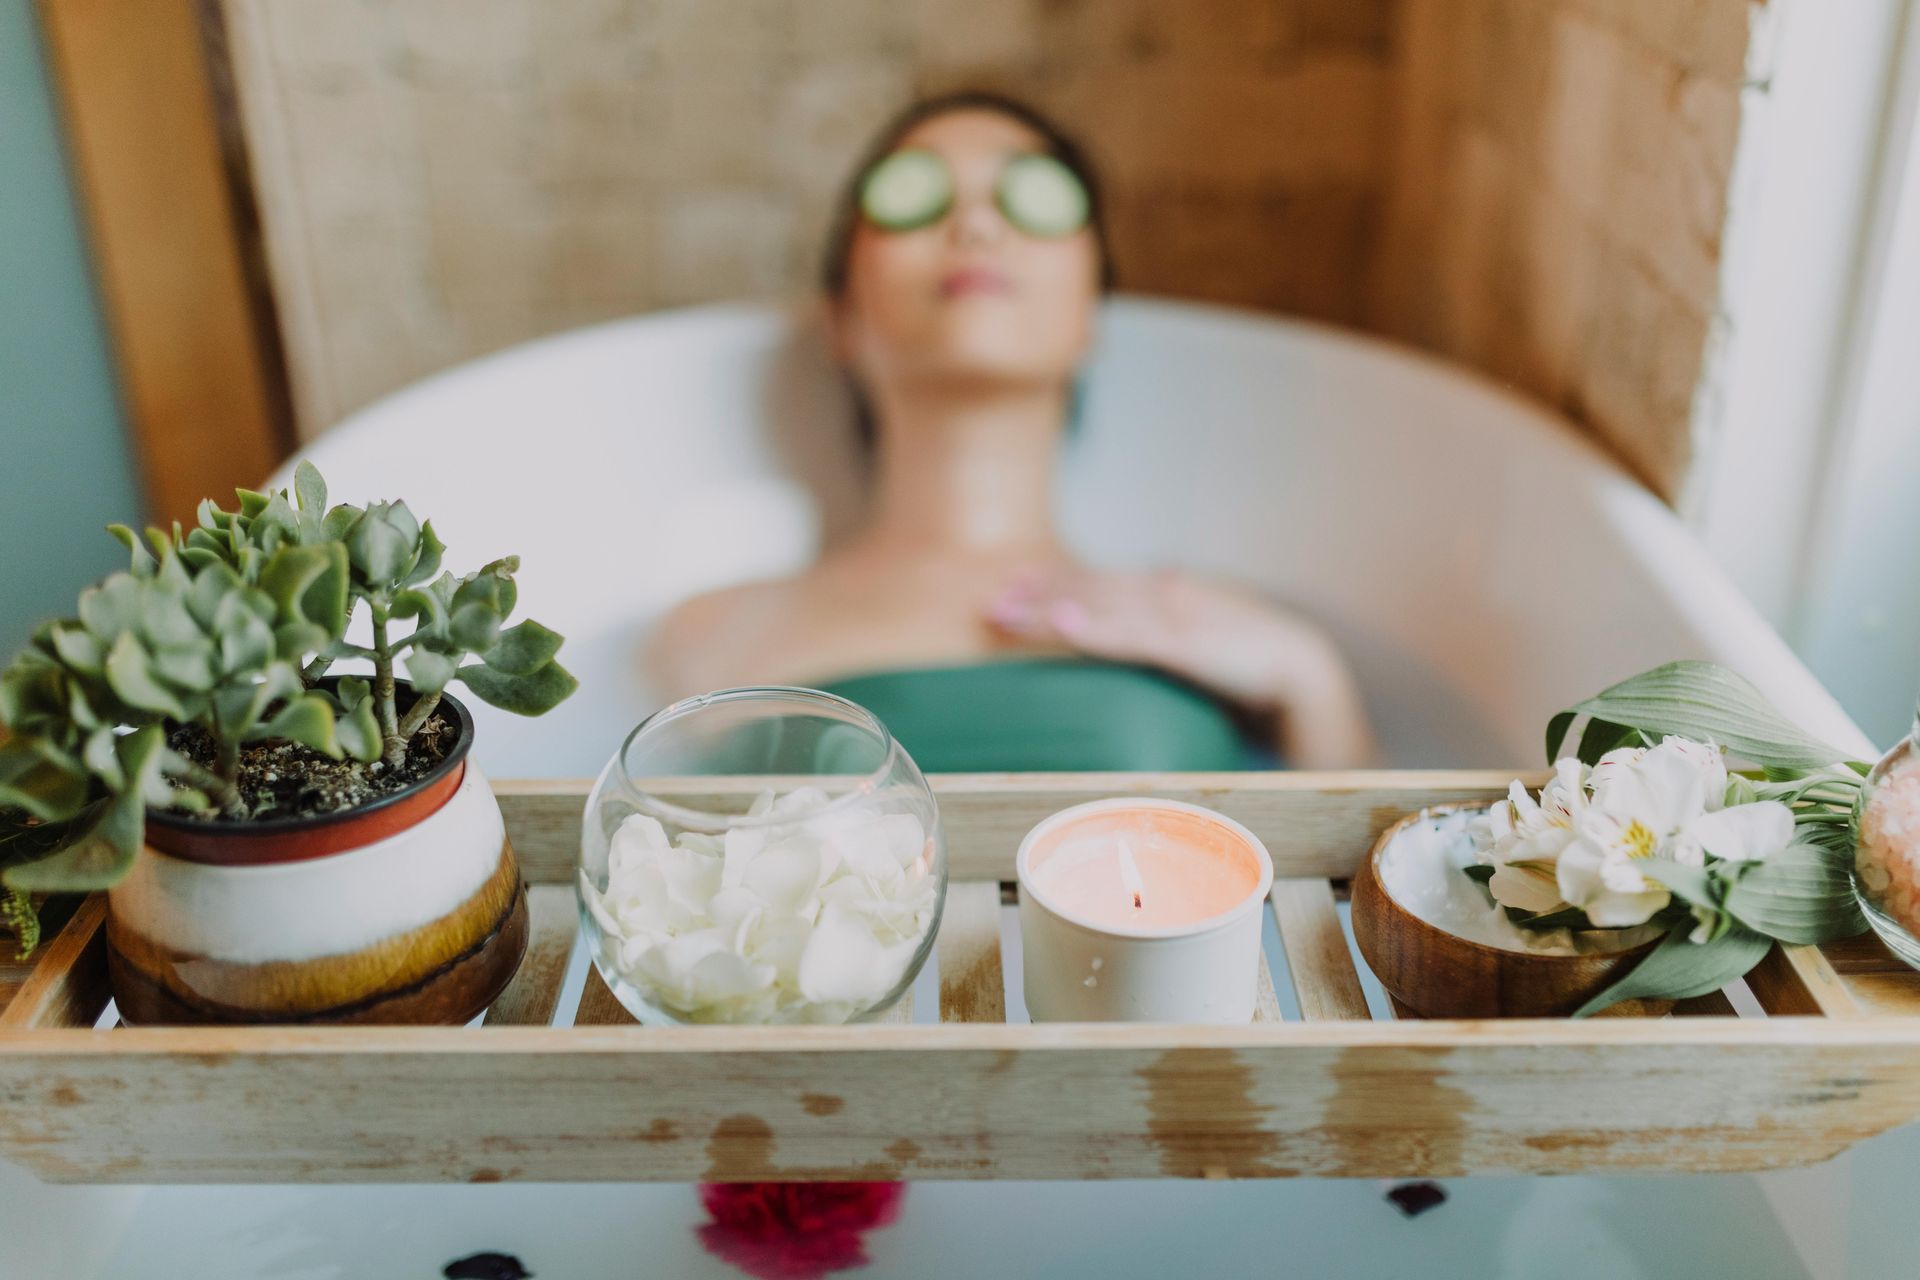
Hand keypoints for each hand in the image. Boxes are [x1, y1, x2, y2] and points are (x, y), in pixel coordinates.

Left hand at [985, 566, 1375, 766]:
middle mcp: (1166, 594)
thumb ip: (1173, 635)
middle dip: (1038, 593)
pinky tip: (1063, 623)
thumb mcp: (1206, 644)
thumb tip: (1146, 640)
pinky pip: (1130, 636)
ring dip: (1049, 608)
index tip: (1018, 581)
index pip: (1104, 583)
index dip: (1059, 581)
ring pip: (1099, 607)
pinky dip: (1094, 629)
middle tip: (992, 598)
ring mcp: (1174, 616)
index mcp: (1171, 593)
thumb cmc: (1257, 663)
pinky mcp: (1185, 645)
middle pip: (1091, 589)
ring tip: (1006, 608)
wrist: (1305, 670)